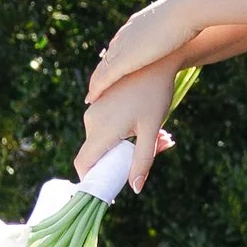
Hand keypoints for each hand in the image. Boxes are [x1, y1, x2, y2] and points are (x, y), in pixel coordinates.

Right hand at [79, 61, 178, 193]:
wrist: (154, 58)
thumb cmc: (155, 94)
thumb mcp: (151, 130)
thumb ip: (142, 161)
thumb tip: (135, 188)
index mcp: (101, 130)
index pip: (84, 164)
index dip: (93, 180)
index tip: (112, 187)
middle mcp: (92, 121)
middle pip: (101, 154)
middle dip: (126, 160)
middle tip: (159, 148)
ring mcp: (95, 110)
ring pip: (108, 141)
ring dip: (132, 145)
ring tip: (163, 135)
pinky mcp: (100, 103)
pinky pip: (110, 128)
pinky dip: (128, 133)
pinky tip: (151, 124)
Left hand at [89, 0, 217, 99]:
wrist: (187, 12)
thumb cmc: (193, 14)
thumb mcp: (184, 21)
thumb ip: (181, 28)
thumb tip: (194, 29)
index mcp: (138, 23)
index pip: (121, 42)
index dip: (116, 57)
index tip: (112, 68)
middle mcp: (126, 34)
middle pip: (109, 56)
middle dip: (103, 71)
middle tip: (97, 86)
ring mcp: (123, 47)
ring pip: (103, 68)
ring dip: (96, 82)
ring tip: (92, 96)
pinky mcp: (124, 61)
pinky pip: (104, 77)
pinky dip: (97, 88)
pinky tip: (92, 98)